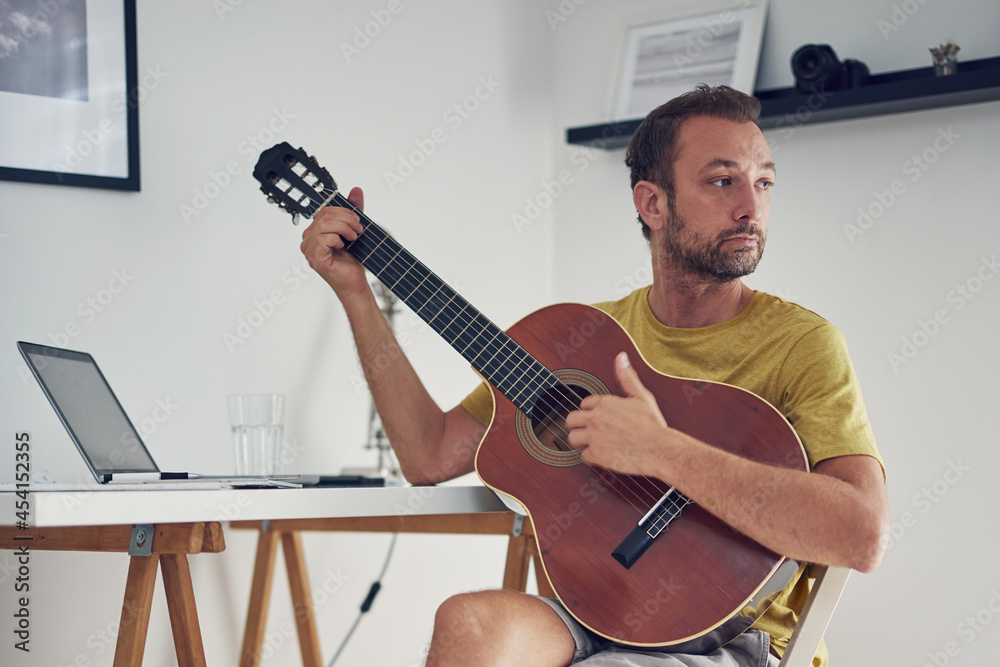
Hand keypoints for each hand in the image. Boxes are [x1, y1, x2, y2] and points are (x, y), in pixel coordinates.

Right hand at [300, 186, 368, 299]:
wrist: (355, 282)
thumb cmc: (352, 260)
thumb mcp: (353, 230)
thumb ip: (353, 211)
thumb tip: (356, 189)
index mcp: (314, 231)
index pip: (325, 211)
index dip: (343, 212)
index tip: (357, 221)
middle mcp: (308, 239)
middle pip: (325, 215)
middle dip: (346, 219)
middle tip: (358, 229)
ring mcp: (309, 249)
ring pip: (324, 224)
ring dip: (344, 228)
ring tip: (353, 237)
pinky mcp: (314, 258)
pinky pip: (323, 238)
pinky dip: (337, 239)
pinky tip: (343, 245)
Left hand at [565, 352, 671, 476]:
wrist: (661, 450)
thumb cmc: (653, 425)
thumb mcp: (641, 396)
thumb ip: (627, 377)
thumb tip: (621, 357)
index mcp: (605, 403)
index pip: (584, 404)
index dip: (592, 411)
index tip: (601, 417)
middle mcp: (596, 418)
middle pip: (571, 420)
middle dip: (579, 424)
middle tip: (590, 430)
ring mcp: (594, 437)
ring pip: (572, 438)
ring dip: (581, 440)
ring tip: (594, 442)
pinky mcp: (597, 455)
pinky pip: (583, 456)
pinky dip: (591, 457)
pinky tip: (602, 453)